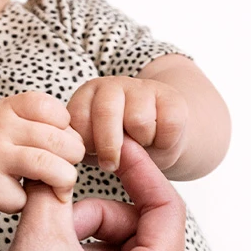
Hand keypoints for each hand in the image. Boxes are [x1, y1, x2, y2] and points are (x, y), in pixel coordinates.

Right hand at [0, 91, 84, 212]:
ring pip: (50, 167)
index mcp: (7, 108)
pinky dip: (29, 201)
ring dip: (62, 182)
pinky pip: (28, 196)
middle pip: (60, 141)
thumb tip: (81, 147)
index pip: (58, 112)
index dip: (68, 131)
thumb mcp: (12, 123)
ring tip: (56, 187)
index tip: (59, 143)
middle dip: (72, 159)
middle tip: (63, 168)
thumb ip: (44, 125)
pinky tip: (18, 196)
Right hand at [0, 137, 185, 250]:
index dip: (139, 171)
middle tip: (54, 217)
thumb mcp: (38, 244)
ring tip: (42, 250)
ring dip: (82, 240)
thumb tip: (52, 168)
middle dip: (94, 215)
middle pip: (139, 233)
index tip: (115, 151)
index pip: (165, 209)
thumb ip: (52, 194)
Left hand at [66, 75, 186, 172]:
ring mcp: (143, 87)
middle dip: (108, 146)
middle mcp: (112, 85)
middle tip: (110, 165)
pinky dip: (163, 142)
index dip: (84, 142)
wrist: (157, 137)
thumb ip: (86, 149)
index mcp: (87, 95)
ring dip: (140, 142)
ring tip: (139, 145)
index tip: (91, 155)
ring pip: (138, 121)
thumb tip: (88, 157)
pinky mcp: (172, 97)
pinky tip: (158, 140)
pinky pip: (168, 125)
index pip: (78, 116)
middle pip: (106, 113)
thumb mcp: (94, 148)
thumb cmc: (118, 145)